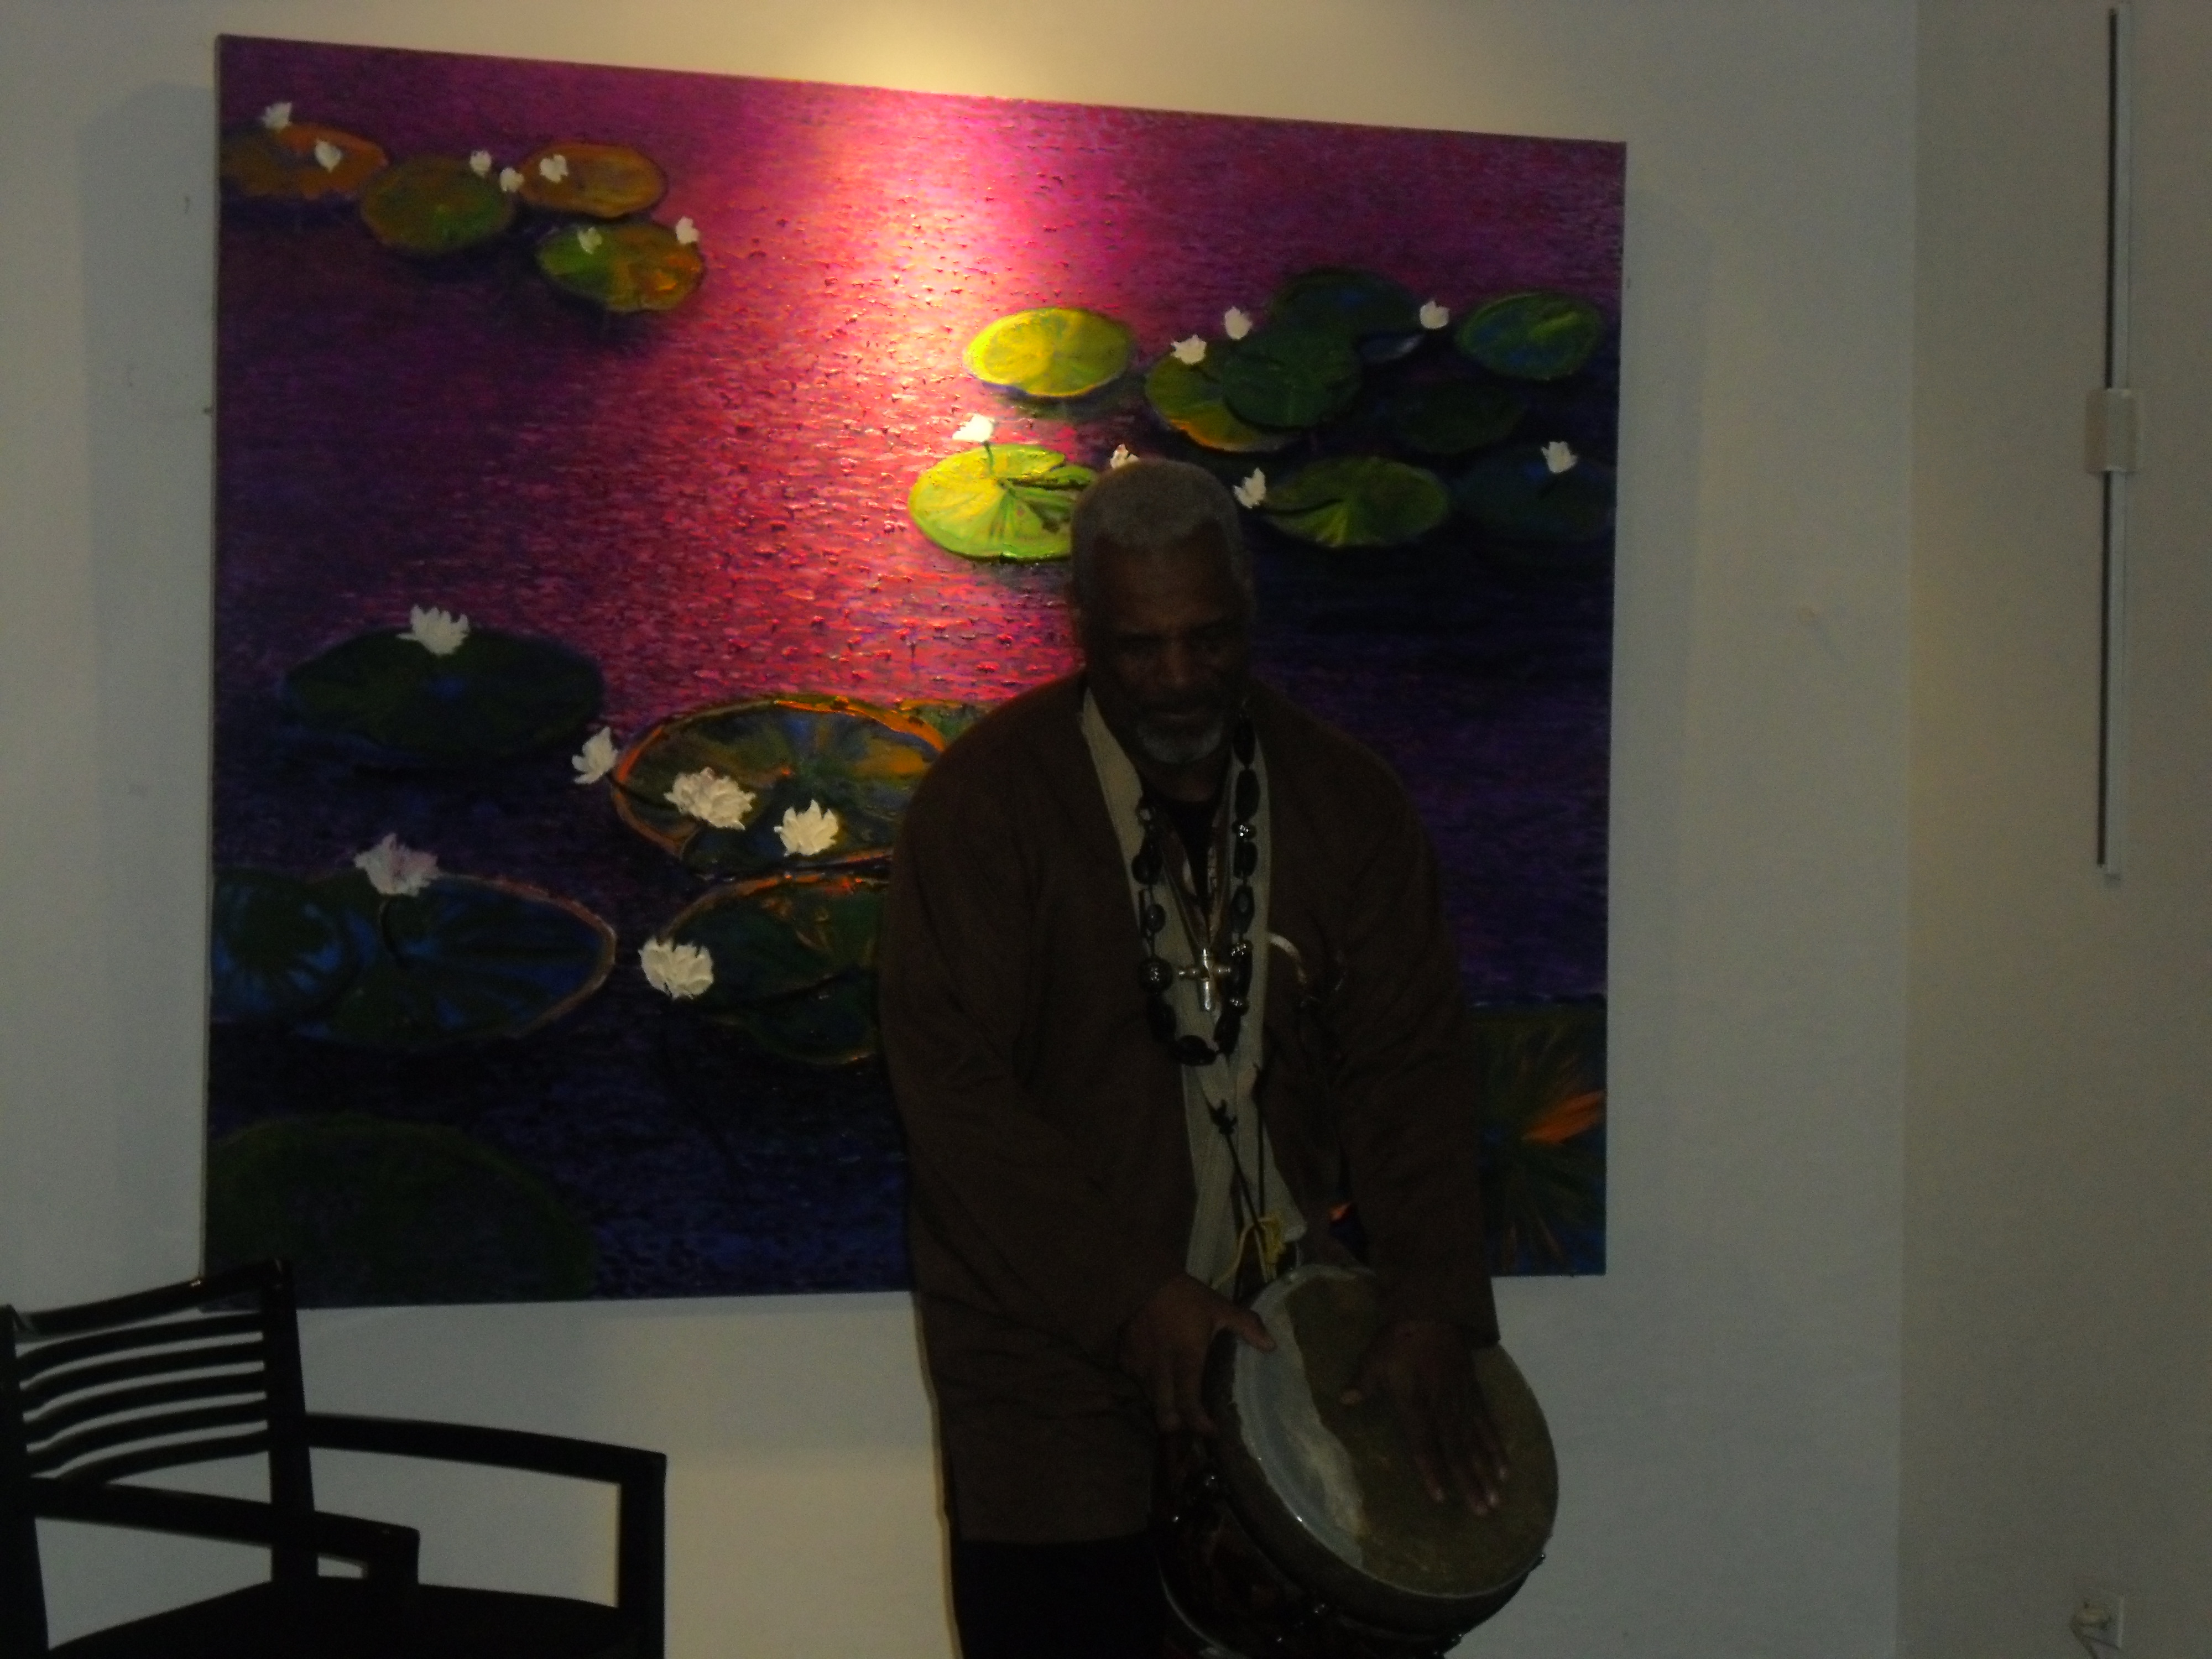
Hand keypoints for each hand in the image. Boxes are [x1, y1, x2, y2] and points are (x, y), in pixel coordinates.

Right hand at [1119, 1274, 1273, 1434]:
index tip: (1212, 1431)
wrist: (1140, 1278)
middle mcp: (1160, 1372)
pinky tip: (1159, 1373)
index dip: (1200, 1425)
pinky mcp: (1124, 1361)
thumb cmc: (1184, 1296)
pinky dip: (1149, 1385)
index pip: (1189, 1406)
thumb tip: (1271, 1346)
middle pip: (1165, 1417)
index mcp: (1185, 1360)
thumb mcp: (1218, 1307)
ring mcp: (1139, 1368)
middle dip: (1178, 1426)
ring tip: (1177, 1397)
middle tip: (1192, 1420)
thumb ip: (1246, 1326)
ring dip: (1164, 1405)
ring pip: (1151, 1401)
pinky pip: (1137, 1383)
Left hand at [1343, 1320, 1507, 1512]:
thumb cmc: (1398, 1339)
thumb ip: (1363, 1382)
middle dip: (1469, 1481)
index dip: (1431, 1469)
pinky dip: (1496, 1445)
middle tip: (1482, 1510)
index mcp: (1416, 1400)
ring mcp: (1463, 1399)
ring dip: (1487, 1470)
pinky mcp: (1475, 1392)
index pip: (1423, 1441)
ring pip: (1476, 1440)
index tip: (1440, 1497)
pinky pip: (1488, 1422)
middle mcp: (1443, 1404)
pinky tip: (1506, 1466)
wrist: (1431, 1310)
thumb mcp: (1375, 1358)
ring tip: (1497, 1497)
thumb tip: (1343, 1400)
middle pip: (1457, 1448)